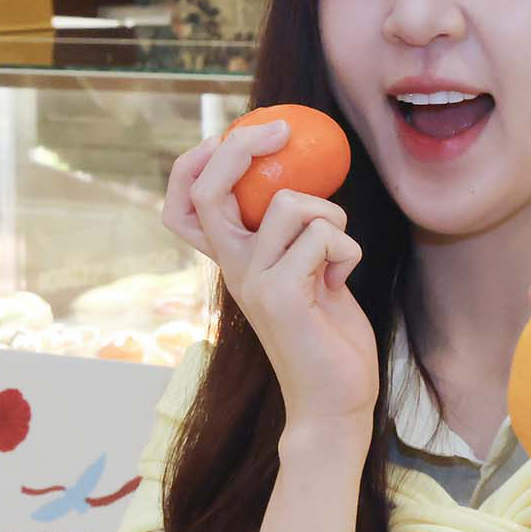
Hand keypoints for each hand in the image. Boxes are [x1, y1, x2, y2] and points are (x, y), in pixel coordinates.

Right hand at [162, 121, 376, 430]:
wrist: (335, 401)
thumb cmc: (327, 334)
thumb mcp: (306, 269)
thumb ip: (296, 232)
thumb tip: (308, 171)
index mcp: (232, 259)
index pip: (183, 203)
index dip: (194, 162)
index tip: (238, 135)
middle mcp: (232, 268)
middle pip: (207, 190)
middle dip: (241, 146)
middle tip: (281, 130)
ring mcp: (251, 282)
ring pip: (289, 204)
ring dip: (330, 217)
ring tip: (335, 255)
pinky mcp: (280, 296)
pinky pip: (323, 238)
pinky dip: (347, 251)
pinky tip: (340, 283)